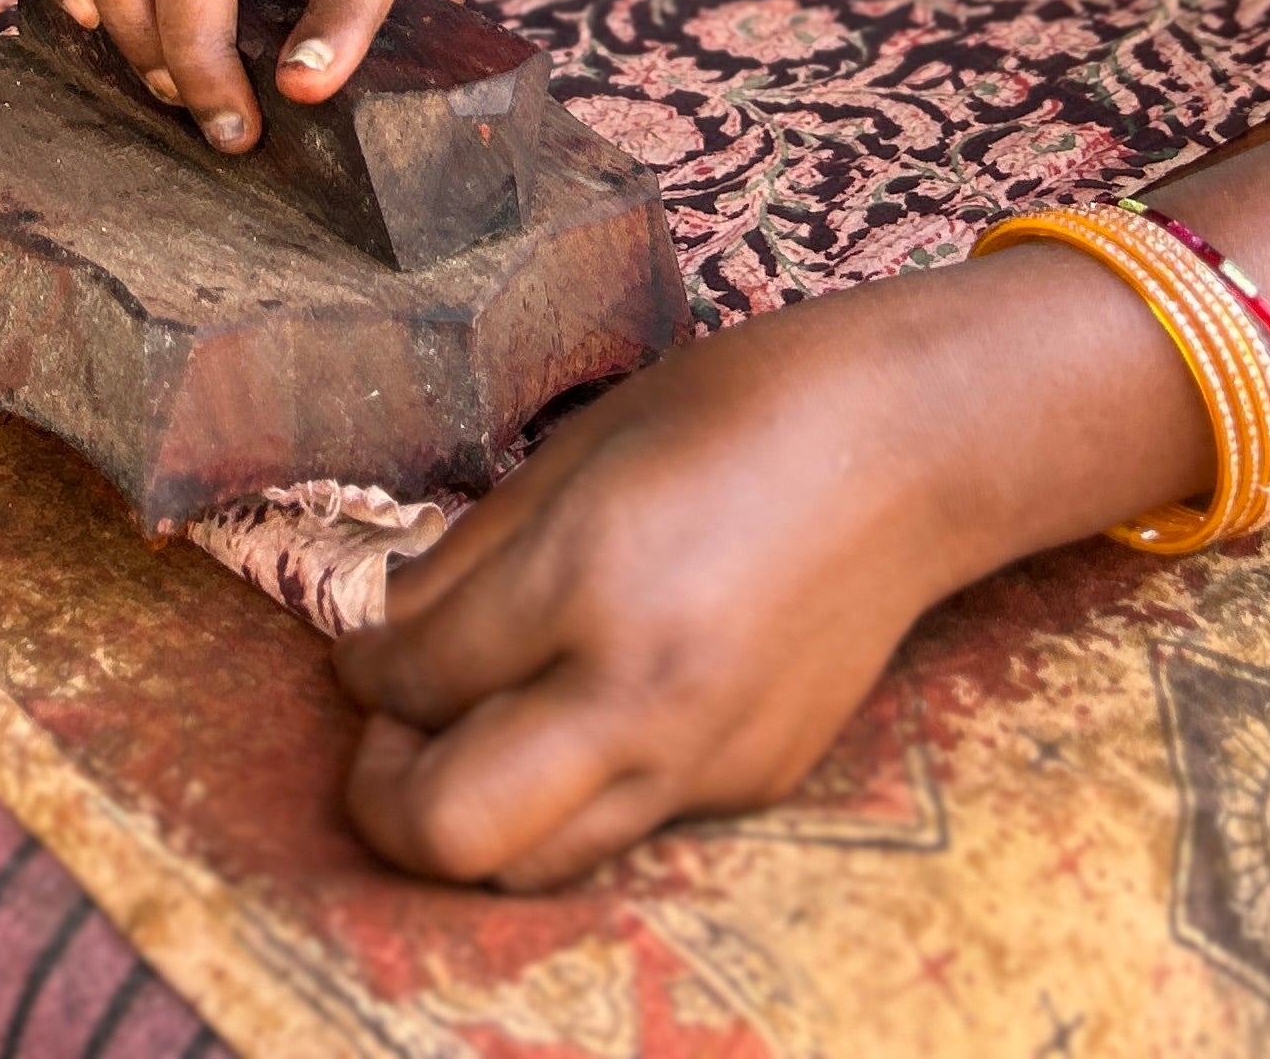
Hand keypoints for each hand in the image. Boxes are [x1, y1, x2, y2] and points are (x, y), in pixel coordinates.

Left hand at [336, 283, 970, 887]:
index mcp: (585, 579)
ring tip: (470, 732)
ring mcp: (704, 755)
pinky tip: (580, 708)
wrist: (909, 443)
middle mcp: (641, 692)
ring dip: (476, 815)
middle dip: (384, 795)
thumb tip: (385, 630)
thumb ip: (472, 555)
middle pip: (452, 828)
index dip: (360, 665)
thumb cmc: (738, 404)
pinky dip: (572, 791)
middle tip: (385, 730)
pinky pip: (623, 826)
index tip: (362, 643)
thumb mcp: (576, 447)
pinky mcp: (752, 783)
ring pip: (534, 865)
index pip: (413, 680)